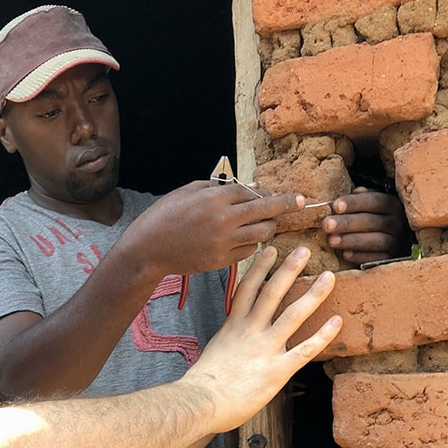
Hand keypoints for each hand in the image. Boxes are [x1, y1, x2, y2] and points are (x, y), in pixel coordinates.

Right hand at [123, 180, 303, 275]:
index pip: (253, 192)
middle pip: (267, 211)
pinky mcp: (221, 260)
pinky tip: (243, 239)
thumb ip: (217, 187)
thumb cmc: (164, 216)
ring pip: (262, 233)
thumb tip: (245, 188)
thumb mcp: (187, 191)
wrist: (148, 249)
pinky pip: (248, 251)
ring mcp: (224, 242)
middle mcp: (223, 219)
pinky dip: (250, 244)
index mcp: (215, 198)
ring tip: (267, 224)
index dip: (268, 192)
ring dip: (268, 227)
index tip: (281, 193)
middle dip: (286, 205)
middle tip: (299, 202)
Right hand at [181, 245, 341, 430]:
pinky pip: (305, 349)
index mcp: (233, 326)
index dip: (260, 268)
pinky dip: (323, 335)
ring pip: (293, 315)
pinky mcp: (278, 369)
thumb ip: (229, 340)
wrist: (201, 401)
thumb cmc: (203, 383)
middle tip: (304, 251)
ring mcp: (265, 348)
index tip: (270, 251)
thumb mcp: (214, 351)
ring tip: (329, 277)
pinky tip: (337, 321)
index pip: (247, 289)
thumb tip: (234, 340)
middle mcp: (250, 331)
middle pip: (272, 293)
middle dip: (289, 269)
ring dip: (312, 294)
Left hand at [322, 187, 409, 264]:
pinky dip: (360, 257)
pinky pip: (377, 259)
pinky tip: (345, 254)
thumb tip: (356, 191)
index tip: (335, 206)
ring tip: (331, 240)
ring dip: (351, 240)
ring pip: (375, 241)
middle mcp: (397, 223)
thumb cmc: (369, 216)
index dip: (354, 203)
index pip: (374, 201)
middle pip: (372, 221)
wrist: (385, 240)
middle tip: (326, 225)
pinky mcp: (391, 258)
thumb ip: (360, 197)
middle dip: (347, 223)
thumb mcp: (366, 203)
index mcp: (391, 204)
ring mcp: (396, 242)